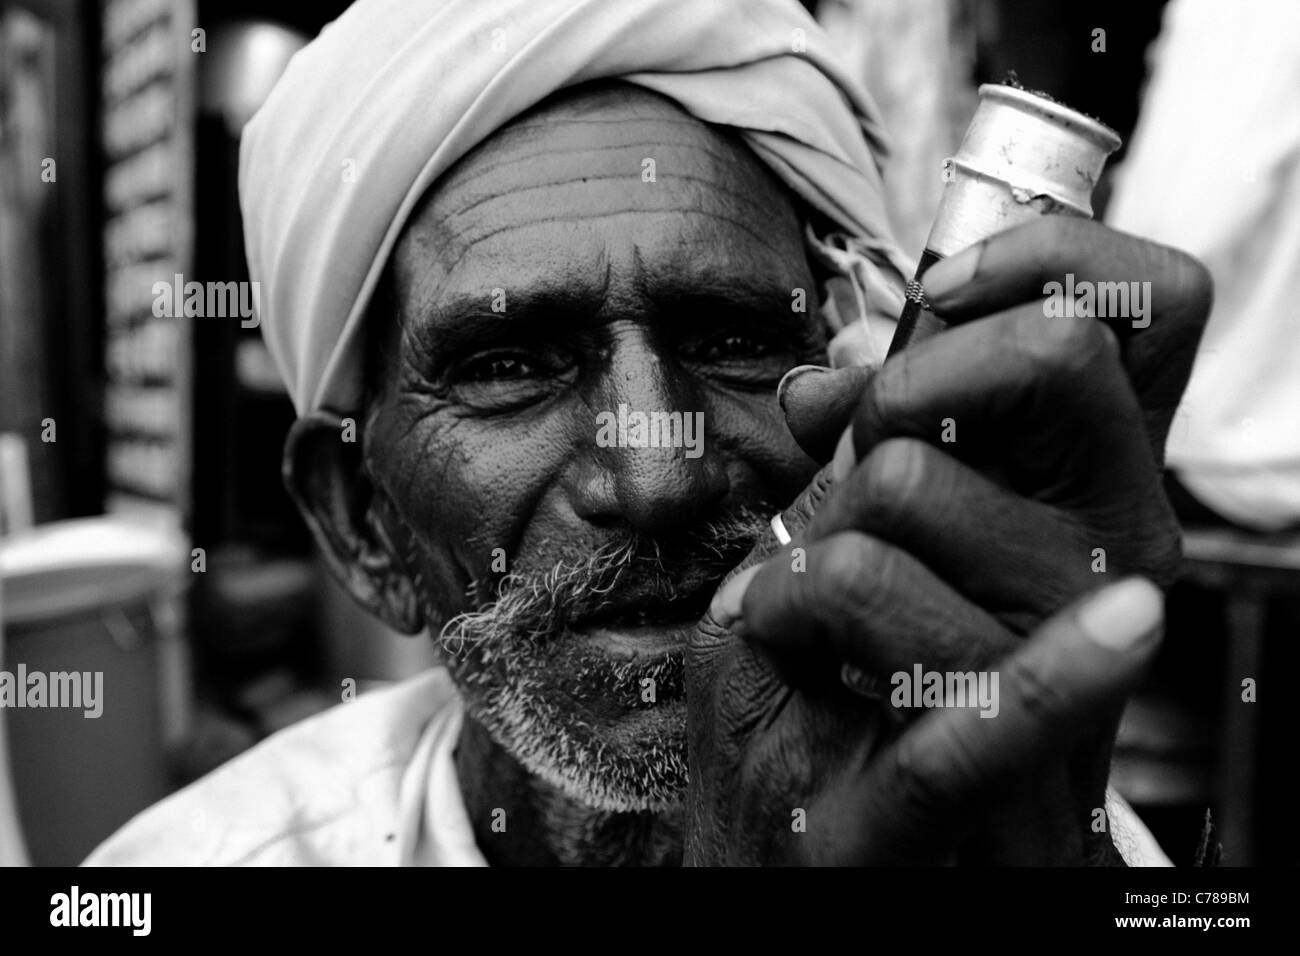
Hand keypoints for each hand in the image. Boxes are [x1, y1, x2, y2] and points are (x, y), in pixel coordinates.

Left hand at [685, 218, 1209, 863]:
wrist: (912, 830)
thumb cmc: (901, 642)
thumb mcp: (899, 517)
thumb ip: (882, 426)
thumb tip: (824, 370)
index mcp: (1102, 466)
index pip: (1150, 299)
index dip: (1050, 252)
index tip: (942, 287)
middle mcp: (1124, 524)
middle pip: (1055, 352)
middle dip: (904, 377)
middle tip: (858, 443)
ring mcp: (1081, 614)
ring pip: (907, 476)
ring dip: (818, 516)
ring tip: (811, 588)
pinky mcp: (1006, 707)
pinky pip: (883, 595)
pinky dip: (801, 595)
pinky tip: (786, 625)